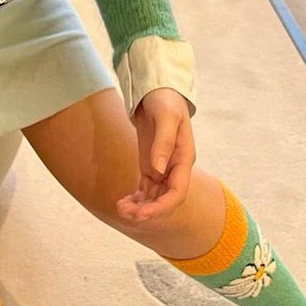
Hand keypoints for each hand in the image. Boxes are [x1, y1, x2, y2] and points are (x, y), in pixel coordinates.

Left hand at [116, 88, 195, 223]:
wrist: (157, 91)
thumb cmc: (165, 100)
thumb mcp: (166, 116)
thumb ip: (164, 142)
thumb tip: (159, 169)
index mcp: (184, 159)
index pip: (178, 192)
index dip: (162, 207)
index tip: (143, 214)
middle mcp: (175, 168)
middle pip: (166, 199)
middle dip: (148, 210)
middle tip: (126, 213)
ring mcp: (163, 168)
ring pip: (154, 197)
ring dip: (139, 207)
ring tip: (120, 209)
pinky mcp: (150, 166)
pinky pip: (145, 190)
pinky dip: (135, 199)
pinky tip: (122, 203)